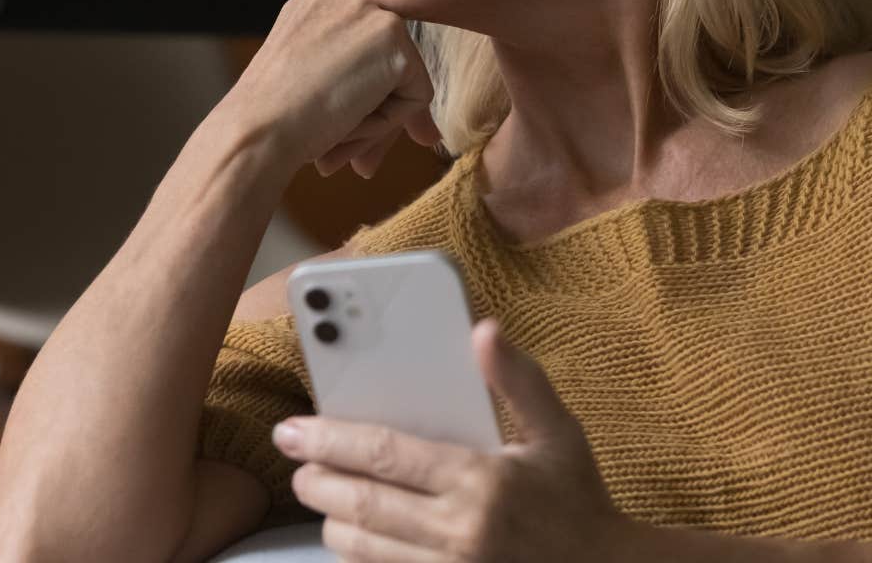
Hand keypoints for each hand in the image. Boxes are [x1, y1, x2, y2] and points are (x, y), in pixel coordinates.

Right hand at [217, 0, 441, 178]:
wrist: (256, 128)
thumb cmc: (272, 116)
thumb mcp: (309, 81)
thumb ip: (353, 83)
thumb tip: (429, 134)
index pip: (361, 49)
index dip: (354, 93)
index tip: (326, 122)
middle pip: (384, 63)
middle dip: (370, 110)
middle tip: (337, 148)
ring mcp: (370, 12)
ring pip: (401, 81)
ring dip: (375, 118)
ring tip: (332, 135)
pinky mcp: (394, 40)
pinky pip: (416, 97)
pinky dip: (388, 123)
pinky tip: (348, 123)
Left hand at [273, 317, 629, 561]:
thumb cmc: (576, 498)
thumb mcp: (559, 432)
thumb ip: (519, 381)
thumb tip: (483, 330)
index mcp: (482, 481)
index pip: (385, 456)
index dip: (331, 439)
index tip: (294, 429)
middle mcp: (460, 531)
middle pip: (362, 505)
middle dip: (318, 481)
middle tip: (297, 462)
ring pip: (362, 548)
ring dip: (332, 521)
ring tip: (323, 496)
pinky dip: (360, 556)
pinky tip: (355, 535)